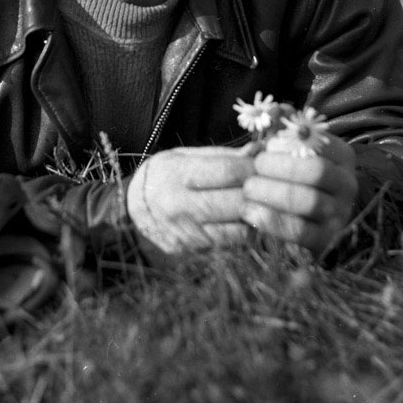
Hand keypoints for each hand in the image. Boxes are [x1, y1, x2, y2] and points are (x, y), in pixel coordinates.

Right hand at [126, 146, 254, 256]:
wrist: (133, 206)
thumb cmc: (167, 174)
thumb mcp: (187, 156)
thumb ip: (224, 155)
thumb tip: (260, 150)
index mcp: (177, 174)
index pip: (227, 171)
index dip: (252, 168)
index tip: (263, 166)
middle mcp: (179, 206)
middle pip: (236, 202)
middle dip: (258, 194)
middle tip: (268, 187)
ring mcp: (184, 233)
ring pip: (238, 230)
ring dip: (253, 218)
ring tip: (254, 205)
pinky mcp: (190, 252)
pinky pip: (228, 245)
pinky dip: (241, 234)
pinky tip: (239, 221)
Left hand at [241, 134, 357, 255]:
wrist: (307, 216)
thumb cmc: (293, 172)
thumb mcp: (290, 147)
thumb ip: (282, 126)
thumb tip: (274, 110)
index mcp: (341, 156)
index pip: (318, 145)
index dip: (286, 145)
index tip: (264, 146)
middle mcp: (347, 184)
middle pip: (316, 172)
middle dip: (279, 169)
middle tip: (254, 168)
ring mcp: (340, 214)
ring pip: (309, 201)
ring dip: (272, 194)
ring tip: (247, 189)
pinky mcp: (326, 241)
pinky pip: (301, 232)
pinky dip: (272, 222)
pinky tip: (250, 213)